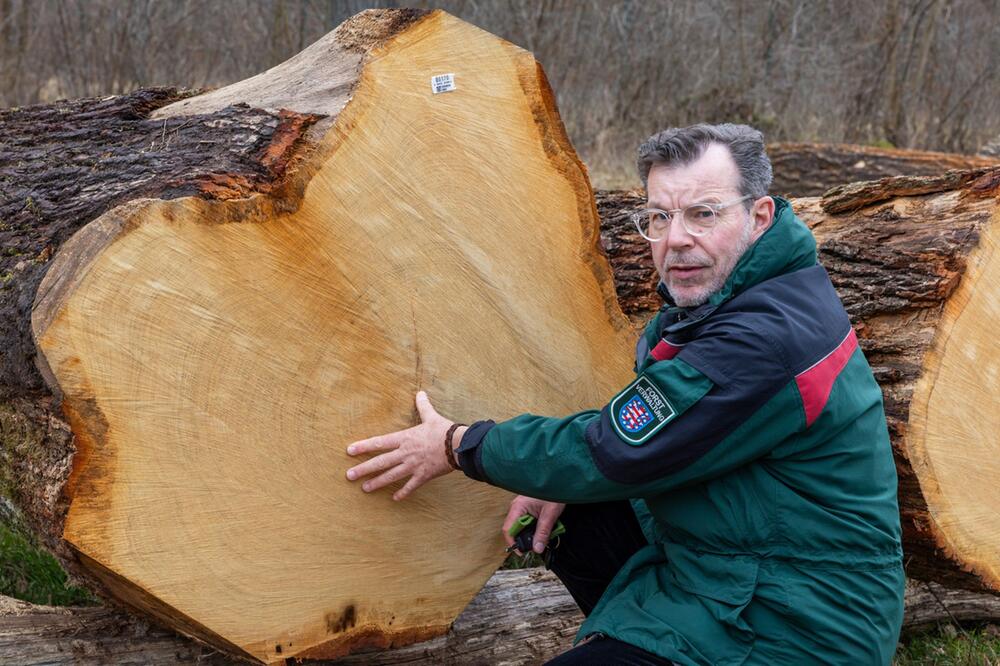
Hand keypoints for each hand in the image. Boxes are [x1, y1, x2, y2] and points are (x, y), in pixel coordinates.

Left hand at [345, 391, 464, 500]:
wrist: (458, 445)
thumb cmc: (444, 430)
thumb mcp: (432, 416)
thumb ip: (423, 406)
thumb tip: (420, 393)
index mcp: (405, 438)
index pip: (379, 442)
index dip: (364, 446)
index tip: (350, 451)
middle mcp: (405, 453)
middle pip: (381, 462)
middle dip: (364, 469)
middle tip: (349, 476)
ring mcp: (413, 466)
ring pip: (391, 476)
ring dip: (377, 483)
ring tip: (364, 488)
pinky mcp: (423, 476)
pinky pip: (411, 486)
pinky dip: (403, 492)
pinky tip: (395, 499)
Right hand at [502, 495, 565, 554]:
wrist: (560, 480)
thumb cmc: (554, 491)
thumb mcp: (550, 515)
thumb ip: (543, 532)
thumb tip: (537, 549)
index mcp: (518, 507)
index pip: (508, 529)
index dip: (513, 543)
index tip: (522, 552)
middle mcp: (516, 507)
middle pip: (515, 529)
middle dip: (526, 539)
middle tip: (539, 544)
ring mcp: (521, 507)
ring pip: (522, 526)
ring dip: (533, 532)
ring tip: (546, 532)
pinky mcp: (527, 507)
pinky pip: (527, 521)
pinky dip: (535, 526)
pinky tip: (545, 525)